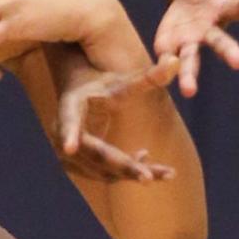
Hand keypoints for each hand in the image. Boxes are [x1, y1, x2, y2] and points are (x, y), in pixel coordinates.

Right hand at [55, 53, 179, 182]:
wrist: (81, 97)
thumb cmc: (103, 85)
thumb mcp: (124, 81)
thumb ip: (150, 76)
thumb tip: (176, 60)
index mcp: (70, 107)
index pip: (71, 122)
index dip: (70, 134)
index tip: (69, 148)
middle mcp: (63, 133)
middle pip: (96, 155)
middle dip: (124, 167)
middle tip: (150, 177)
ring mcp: (67, 153)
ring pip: (102, 171)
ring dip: (132, 172)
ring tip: (166, 171)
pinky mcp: (76, 167)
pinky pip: (103, 175)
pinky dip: (126, 172)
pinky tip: (146, 156)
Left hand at [153, 0, 238, 96]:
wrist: (187, 3)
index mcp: (224, 9)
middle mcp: (210, 30)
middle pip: (220, 41)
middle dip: (229, 51)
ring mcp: (190, 41)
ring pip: (191, 60)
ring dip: (190, 76)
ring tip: (189, 91)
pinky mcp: (169, 48)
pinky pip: (164, 61)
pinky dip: (162, 69)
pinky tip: (157, 77)